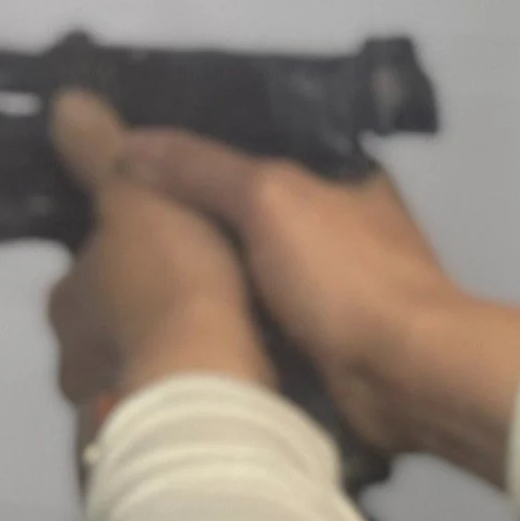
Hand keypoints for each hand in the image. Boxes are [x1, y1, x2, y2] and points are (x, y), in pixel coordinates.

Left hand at [47, 92, 271, 437]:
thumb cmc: (173, 287)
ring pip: (140, 377)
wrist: (209, 389)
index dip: (121, 261)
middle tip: (202, 308)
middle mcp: (76, 363)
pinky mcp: (155, 449)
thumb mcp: (142, 200)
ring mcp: (112, 412)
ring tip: (227, 354)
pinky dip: (194, 404)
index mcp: (68, 302)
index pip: (86, 274)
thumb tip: (64, 100)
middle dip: (143, 322)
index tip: (163, 258)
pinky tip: (232, 396)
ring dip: (169, 367)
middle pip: (109, 331)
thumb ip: (105, 157)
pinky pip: (174, 415)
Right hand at [113, 125, 519, 483]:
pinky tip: (168, 318)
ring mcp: (334, 290)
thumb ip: (202, 168)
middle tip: (115, 217)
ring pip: (252, 273)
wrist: (404, 377)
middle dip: (195, 218)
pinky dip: (225, 321)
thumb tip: (129, 144)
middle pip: (250, 214)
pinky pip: (260, 323)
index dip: (201, 153)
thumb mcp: (269, 199)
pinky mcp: (323, 344)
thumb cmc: (345, 276)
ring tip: (123, 265)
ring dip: (204, 275)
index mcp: (344, 178)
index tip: (136, 159)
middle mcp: (342, 228)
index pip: (261, 149)